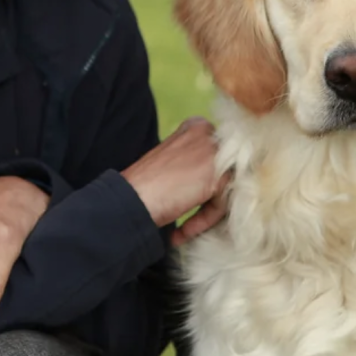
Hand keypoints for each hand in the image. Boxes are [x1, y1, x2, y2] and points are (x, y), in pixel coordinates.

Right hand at [121, 117, 230, 242]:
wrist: (130, 198)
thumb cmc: (145, 184)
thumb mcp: (173, 160)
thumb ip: (195, 160)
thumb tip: (216, 178)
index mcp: (196, 125)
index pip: (216, 158)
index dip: (203, 183)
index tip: (187, 200)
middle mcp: (209, 131)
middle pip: (224, 173)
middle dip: (209, 199)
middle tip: (189, 219)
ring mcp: (214, 151)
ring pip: (224, 190)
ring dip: (204, 213)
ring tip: (183, 229)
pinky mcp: (218, 174)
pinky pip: (221, 205)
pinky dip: (203, 221)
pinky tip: (182, 230)